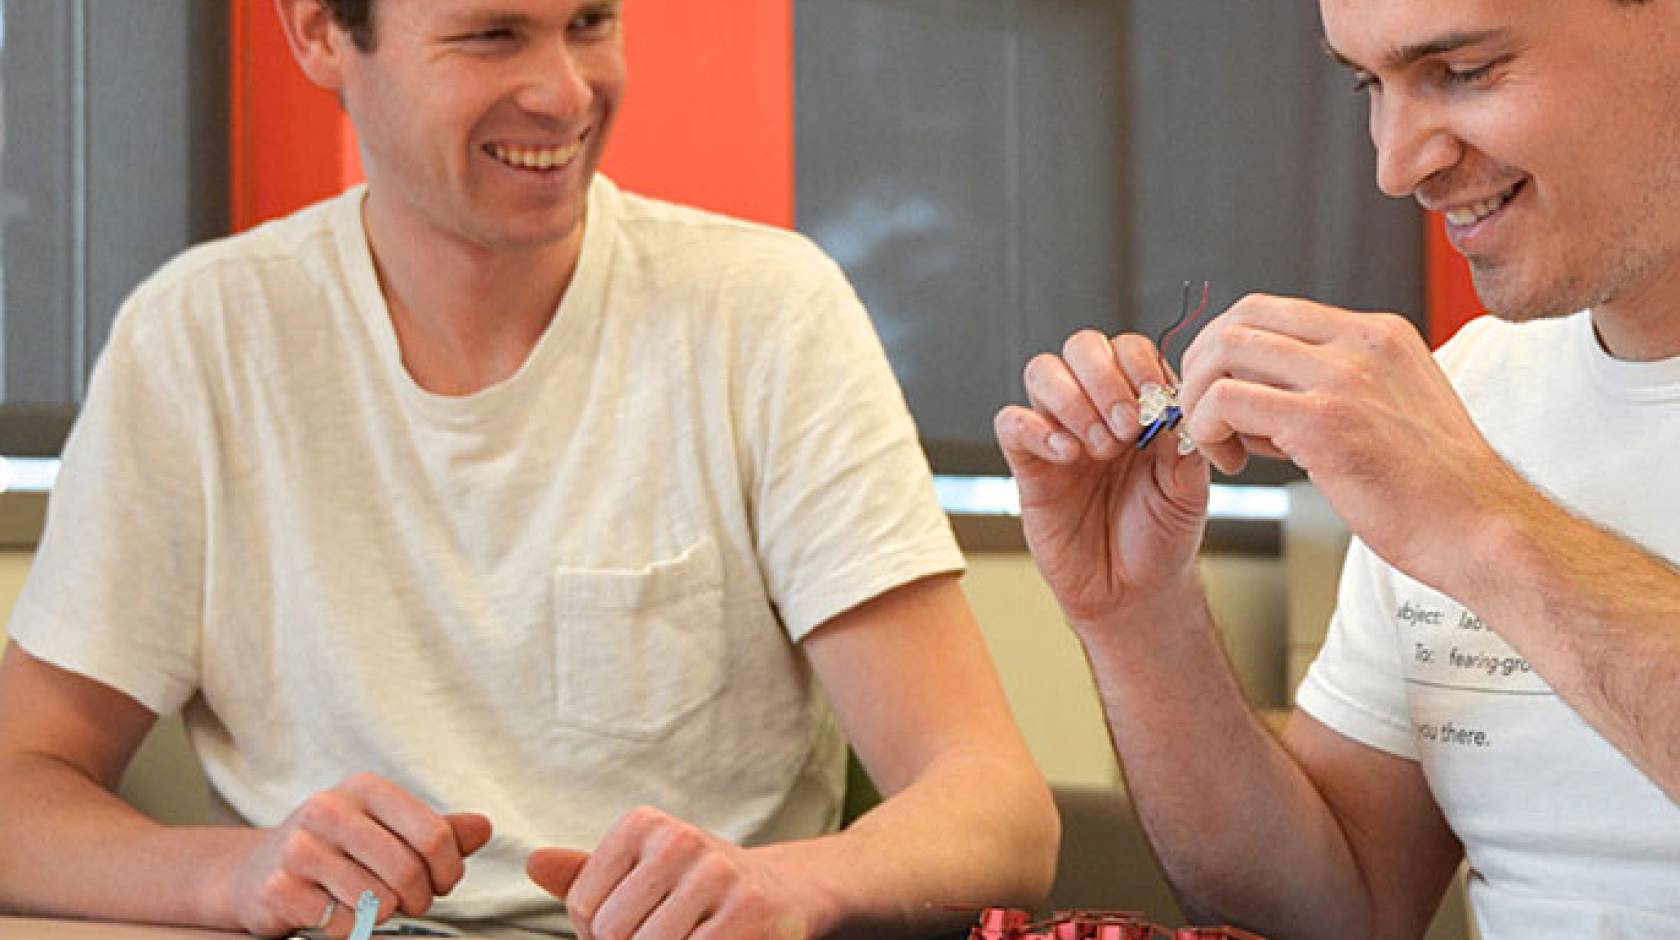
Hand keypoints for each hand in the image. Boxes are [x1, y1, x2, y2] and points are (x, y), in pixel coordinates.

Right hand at [212, 772, 492, 937]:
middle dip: (419, 898)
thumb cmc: (339, 849)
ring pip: (377, 901)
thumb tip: (484, 827)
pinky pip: (342, 924)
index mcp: (366, 789)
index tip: (443, 883)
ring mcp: (299, 848)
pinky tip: (334, 912)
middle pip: (408, 870)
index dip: (449, 870)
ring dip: (383, 914)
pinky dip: (349, 929)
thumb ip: (439, 831)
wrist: (257, 871)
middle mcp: (329, 809)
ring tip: (370, 904)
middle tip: (411, 902)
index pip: (435, 835)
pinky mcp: (279, 887)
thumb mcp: (389, 830)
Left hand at [527, 806, 815, 939]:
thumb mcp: (645, 872)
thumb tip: (532, 862)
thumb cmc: (700, 891)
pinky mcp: (748, 912)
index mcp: (645, 824)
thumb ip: (585, 874)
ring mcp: (717, 874)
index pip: (582, 906)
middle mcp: (680, 839)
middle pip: (612, 931)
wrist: (788, 896)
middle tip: (671, 935)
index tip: (639, 924)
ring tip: (691, 938)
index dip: (600, 936)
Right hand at [994, 330, 1211, 627]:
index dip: (1139, 365)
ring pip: (1042, 372)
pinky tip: (1067, 456)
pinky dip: (1035, 428)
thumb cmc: (1162, 536)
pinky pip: (1011, 422)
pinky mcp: (1028, 465)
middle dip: (1103, 377)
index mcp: (1139, 404)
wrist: (1133, 592)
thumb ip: (1182, 446)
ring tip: (1099, 447)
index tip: (1154, 402)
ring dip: (1071, 399)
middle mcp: (1095, 409)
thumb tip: (1170, 406)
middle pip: (1082, 347)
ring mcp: (1059, 433)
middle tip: (1125, 427)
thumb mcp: (1188, 490)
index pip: (1129, 350)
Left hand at [1177, 294, 1520, 585]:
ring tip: (1215, 442)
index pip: (1269, 309)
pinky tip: (1228, 458)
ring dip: (1199, 398)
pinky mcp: (1324, 421)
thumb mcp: (1389, 409)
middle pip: (1239, 320)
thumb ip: (1325, 390)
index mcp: (1378, 333)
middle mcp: (1361, 342)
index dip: (1225, 348)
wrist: (1479, 528)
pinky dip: (1207, 427)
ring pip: (1225, 352)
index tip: (1218, 391)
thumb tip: (1250, 398)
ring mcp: (1343, 377)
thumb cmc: (1433, 488)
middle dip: (1202, 367)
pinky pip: (1228, 400)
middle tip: (1202, 415)